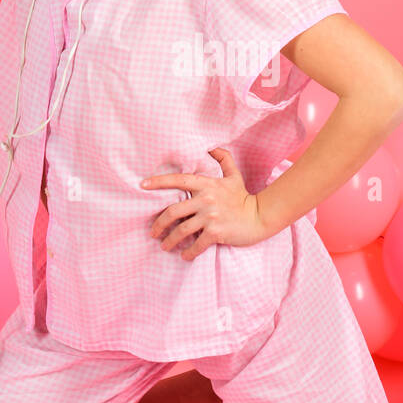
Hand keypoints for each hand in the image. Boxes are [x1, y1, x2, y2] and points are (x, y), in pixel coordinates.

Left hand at [141, 147, 268, 260]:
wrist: (260, 216)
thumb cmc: (244, 197)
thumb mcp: (234, 176)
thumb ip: (223, 159)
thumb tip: (213, 146)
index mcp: (206, 185)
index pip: (178, 180)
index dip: (159, 181)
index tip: (142, 185)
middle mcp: (206, 200)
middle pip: (173, 211)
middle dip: (159, 223)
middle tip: (153, 232)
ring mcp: (211, 217)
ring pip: (182, 230)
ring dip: (170, 241)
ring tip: (164, 246)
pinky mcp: (216, 233)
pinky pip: (197, 245)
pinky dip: (189, 253)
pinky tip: (185, 256)